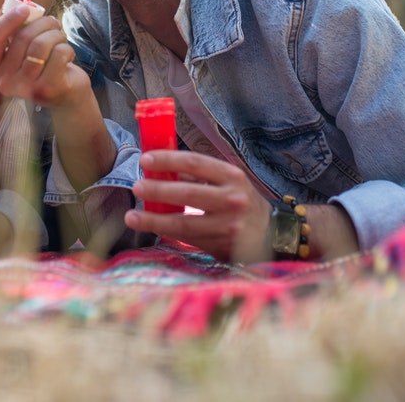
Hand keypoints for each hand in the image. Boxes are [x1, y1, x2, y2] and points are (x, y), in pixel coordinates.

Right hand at [0, 6, 88, 107]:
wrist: (66, 95)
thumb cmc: (43, 67)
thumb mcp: (25, 50)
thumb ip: (16, 32)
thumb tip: (18, 6)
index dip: (7, 20)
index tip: (25, 8)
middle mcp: (4, 82)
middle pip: (22, 38)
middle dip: (43, 23)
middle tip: (53, 23)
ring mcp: (25, 88)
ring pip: (41, 44)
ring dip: (56, 34)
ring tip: (61, 39)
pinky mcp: (46, 90)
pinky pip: (58, 53)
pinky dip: (67, 48)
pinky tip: (67, 55)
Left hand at [124, 150, 272, 262]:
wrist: (271, 235)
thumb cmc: (244, 203)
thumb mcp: (230, 182)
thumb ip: (202, 176)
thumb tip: (163, 167)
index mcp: (232, 176)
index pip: (195, 162)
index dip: (168, 159)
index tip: (146, 159)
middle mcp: (231, 199)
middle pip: (186, 193)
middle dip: (157, 190)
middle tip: (137, 187)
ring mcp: (226, 225)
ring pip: (182, 223)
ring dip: (153, 219)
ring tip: (132, 216)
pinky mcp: (220, 245)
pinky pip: (186, 238)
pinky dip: (166, 232)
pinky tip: (150, 227)